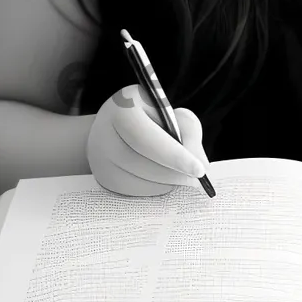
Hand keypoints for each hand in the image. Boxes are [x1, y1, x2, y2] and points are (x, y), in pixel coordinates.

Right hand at [86, 84, 210, 196]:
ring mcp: (100, 160)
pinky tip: (165, 177)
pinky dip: (156, 188)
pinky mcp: (104, 179)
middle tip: (199, 179)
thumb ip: (187, 130)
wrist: (112, 125)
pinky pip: (135, 192)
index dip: (175, 156)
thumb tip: (201, 164)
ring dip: (167, 182)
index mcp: (122, 109)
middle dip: (176, 174)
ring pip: (141, 182)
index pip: (147, 138)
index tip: (200, 171)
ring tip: (183, 175)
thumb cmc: (148, 115)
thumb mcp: (170, 111)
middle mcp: (104, 135)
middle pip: (143, 164)